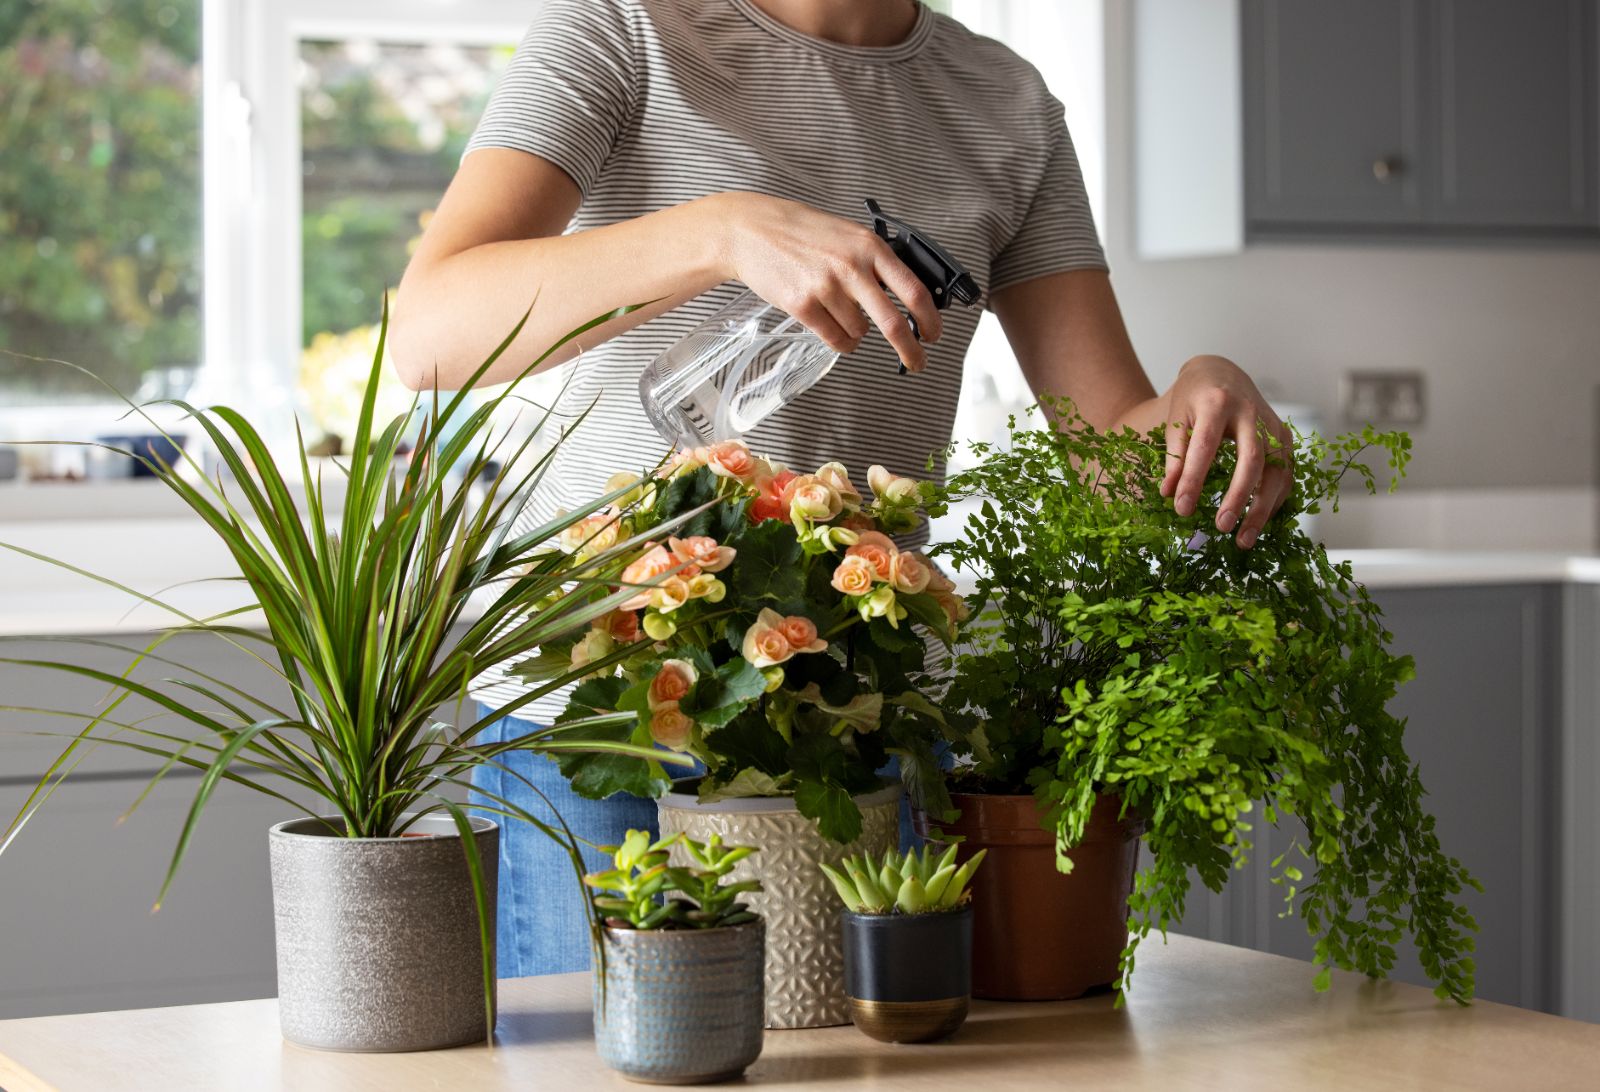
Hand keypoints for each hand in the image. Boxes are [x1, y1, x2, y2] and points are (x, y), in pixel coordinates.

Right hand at [709, 192, 941, 370]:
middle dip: (911, 349)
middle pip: (893, 322)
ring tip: (842, 313)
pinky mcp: (802, 305)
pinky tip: (834, 327)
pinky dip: (841, 341)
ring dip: (858, 333)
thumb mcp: (849, 235)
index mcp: (870, 247)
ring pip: (860, 332)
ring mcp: (826, 287)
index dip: (930, 318)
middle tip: (918, 361)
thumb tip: (907, 297)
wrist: (754, 231)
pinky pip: (835, 339)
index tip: (934, 334)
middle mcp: (852, 267)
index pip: (913, 289)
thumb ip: (876, 262)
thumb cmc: (803, 233)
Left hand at [1158, 355, 1292, 548]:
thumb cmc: (1194, 399)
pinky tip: (1259, 522)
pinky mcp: (1286, 436)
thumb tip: (1169, 495)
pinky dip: (1275, 501)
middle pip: (1251, 459)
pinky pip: (1286, 474)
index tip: (1182, 509)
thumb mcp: (1176, 420)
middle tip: (1221, 527)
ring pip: (1276, 470)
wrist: (1221, 373)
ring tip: (1243, 539)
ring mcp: (1273, 424)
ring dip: (1262, 508)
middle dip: (1239, 496)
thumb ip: (1174, 456)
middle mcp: (1251, 413)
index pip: (1205, 446)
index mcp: (1216, 403)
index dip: (1193, 480)